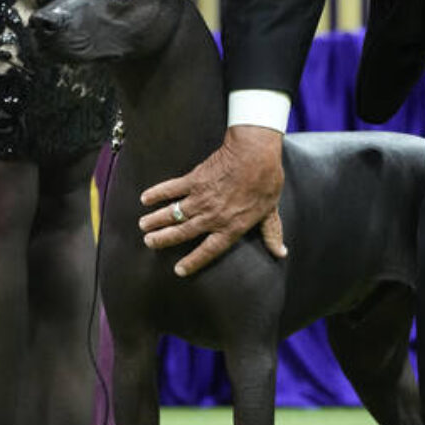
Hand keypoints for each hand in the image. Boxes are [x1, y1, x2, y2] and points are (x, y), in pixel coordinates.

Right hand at [139, 126, 287, 276]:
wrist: (255, 153)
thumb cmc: (265, 182)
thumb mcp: (271, 211)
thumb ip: (271, 233)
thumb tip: (280, 252)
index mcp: (231, 227)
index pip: (209, 250)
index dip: (193, 261)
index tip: (179, 270)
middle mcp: (213, 216)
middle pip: (182, 233)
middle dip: (163, 240)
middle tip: (149, 243)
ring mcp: (201, 198)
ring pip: (173, 213)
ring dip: (156, 220)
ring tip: (143, 226)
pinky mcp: (194, 180)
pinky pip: (171, 189)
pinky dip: (157, 193)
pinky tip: (145, 198)